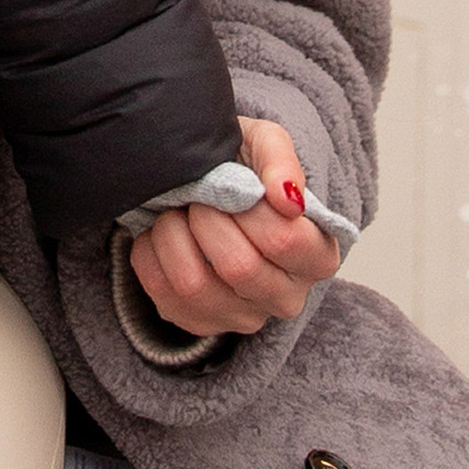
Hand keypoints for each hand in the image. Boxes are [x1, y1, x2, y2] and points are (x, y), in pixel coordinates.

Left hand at [127, 117, 342, 340]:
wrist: (209, 190)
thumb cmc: (245, 169)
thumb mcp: (265, 144)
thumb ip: (280, 160)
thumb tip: (286, 197)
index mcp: (317, 256)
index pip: (283, 240)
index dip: (248, 208)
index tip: (234, 186)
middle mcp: (287, 297)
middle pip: (238, 267)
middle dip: (206, 220)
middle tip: (200, 197)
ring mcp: (244, 317)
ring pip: (194, 285)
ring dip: (173, 236)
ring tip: (178, 213)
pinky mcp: (201, 323)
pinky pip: (162, 294)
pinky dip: (151, 255)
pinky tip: (164, 235)